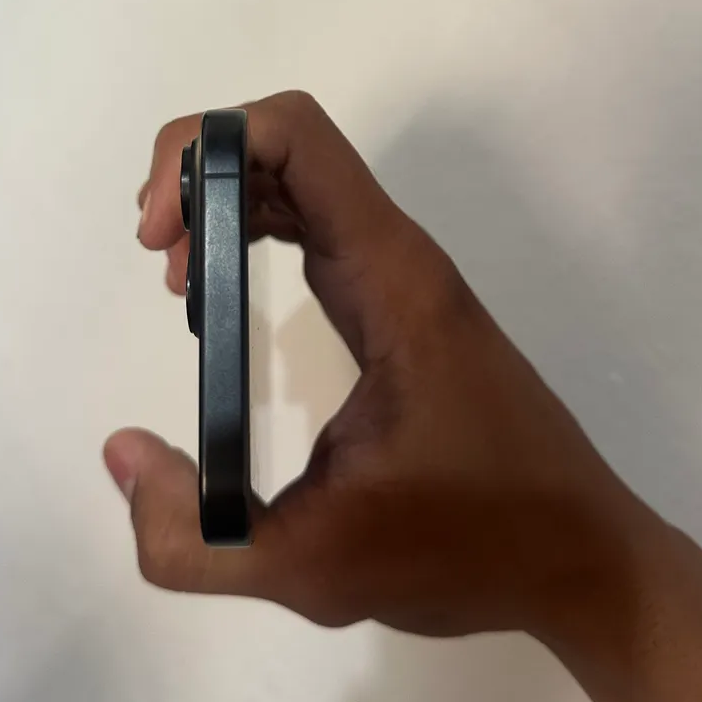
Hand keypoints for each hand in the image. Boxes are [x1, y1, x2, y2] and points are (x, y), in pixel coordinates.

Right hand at [104, 91, 652, 636]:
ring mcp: (400, 276)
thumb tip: (121, 451)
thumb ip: (195, 536)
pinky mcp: (398, 304)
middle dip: (198, 175)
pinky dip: (253, 232)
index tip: (161, 242)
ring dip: (221, 203)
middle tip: (159, 261)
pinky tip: (220, 298)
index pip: (296, 136)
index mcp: (388, 278)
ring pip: (299, 179)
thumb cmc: (466, 548)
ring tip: (180, 281)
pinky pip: (315, 227)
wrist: (580, 559)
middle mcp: (396, 255)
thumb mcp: (312, 566)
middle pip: (286, 143)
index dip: (204, 153)